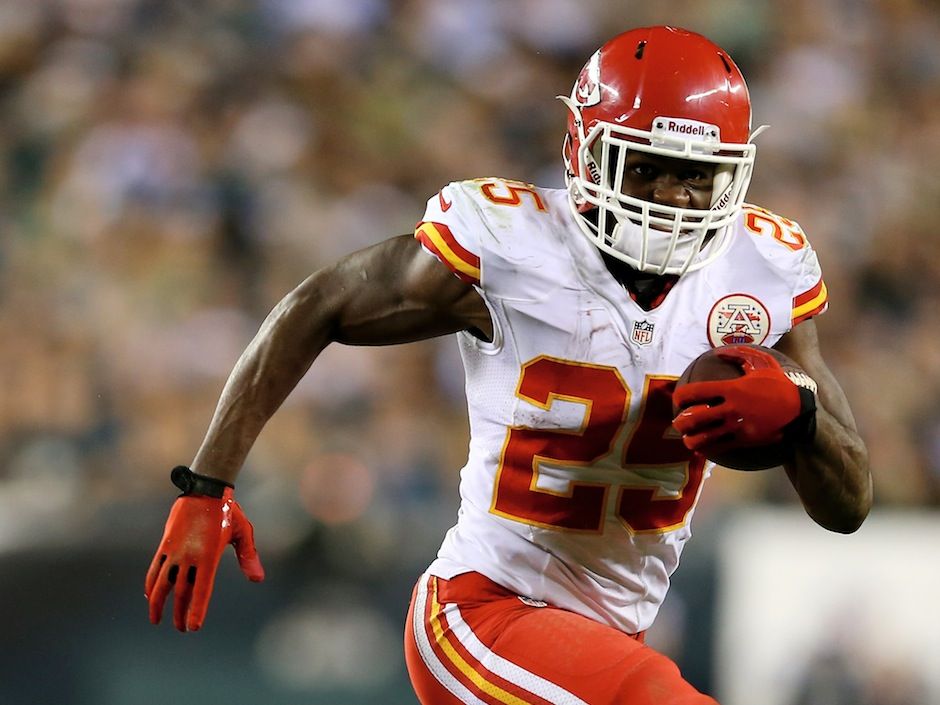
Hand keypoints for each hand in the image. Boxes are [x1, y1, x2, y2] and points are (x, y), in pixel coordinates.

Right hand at [145, 487, 263, 631]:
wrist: (204, 489)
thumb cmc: (228, 512)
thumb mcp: (243, 533)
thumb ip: (248, 557)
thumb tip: (257, 580)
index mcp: (208, 556)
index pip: (201, 590)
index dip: (196, 610)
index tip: (192, 628)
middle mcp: (188, 556)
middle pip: (181, 592)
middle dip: (180, 613)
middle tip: (181, 629)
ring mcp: (174, 550)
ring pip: (161, 583)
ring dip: (158, 603)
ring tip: (157, 619)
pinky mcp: (165, 544)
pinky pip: (155, 568)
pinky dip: (151, 583)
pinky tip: (150, 594)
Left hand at [672, 345, 815, 455]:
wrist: (801, 410)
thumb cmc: (779, 384)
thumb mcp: (762, 363)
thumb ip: (739, 354)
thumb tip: (718, 352)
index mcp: (732, 388)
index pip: (695, 393)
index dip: (680, 397)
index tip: (677, 399)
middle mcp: (731, 409)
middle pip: (693, 419)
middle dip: (679, 422)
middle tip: (677, 422)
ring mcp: (737, 427)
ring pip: (703, 439)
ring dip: (690, 440)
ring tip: (687, 438)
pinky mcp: (744, 441)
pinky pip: (718, 448)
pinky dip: (705, 450)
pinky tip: (701, 448)